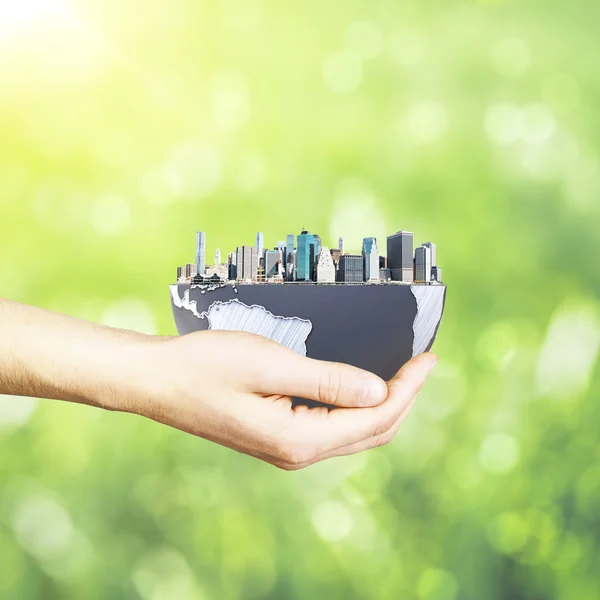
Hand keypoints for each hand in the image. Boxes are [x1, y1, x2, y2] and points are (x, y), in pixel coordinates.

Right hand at [128, 330, 436, 469]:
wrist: (158, 380)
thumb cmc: (205, 365)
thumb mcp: (270, 364)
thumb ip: (326, 379)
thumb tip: (378, 390)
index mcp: (298, 438)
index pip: (374, 417)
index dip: (407, 387)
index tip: (428, 358)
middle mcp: (297, 451)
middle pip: (370, 431)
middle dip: (403, 397)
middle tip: (424, 364)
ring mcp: (287, 447)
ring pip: (354, 432)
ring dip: (383, 404)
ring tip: (403, 374)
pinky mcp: (278, 436)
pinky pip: (333, 428)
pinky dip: (357, 408)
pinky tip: (362, 387)